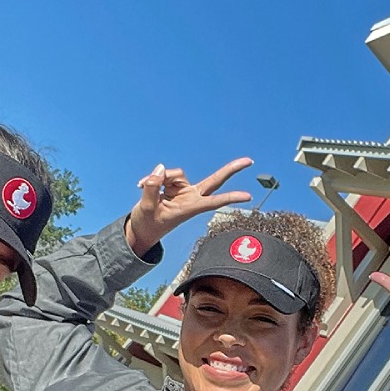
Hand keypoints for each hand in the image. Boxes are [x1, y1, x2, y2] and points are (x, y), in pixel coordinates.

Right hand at [125, 158, 252, 255]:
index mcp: (190, 208)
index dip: (230, 198)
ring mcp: (183, 190)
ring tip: (143, 187)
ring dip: (160, 178)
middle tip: (249, 161)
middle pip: (215, 180)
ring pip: (177, 174)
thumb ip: (153, 187)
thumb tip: (160, 168)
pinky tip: (141, 186)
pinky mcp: (174, 186)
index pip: (214, 201)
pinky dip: (153, 179)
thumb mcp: (146, 207)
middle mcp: (191, 197)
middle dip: (231, 170)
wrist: (140, 229)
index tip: (248, 196)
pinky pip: (165, 174)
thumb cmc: (147, 224)